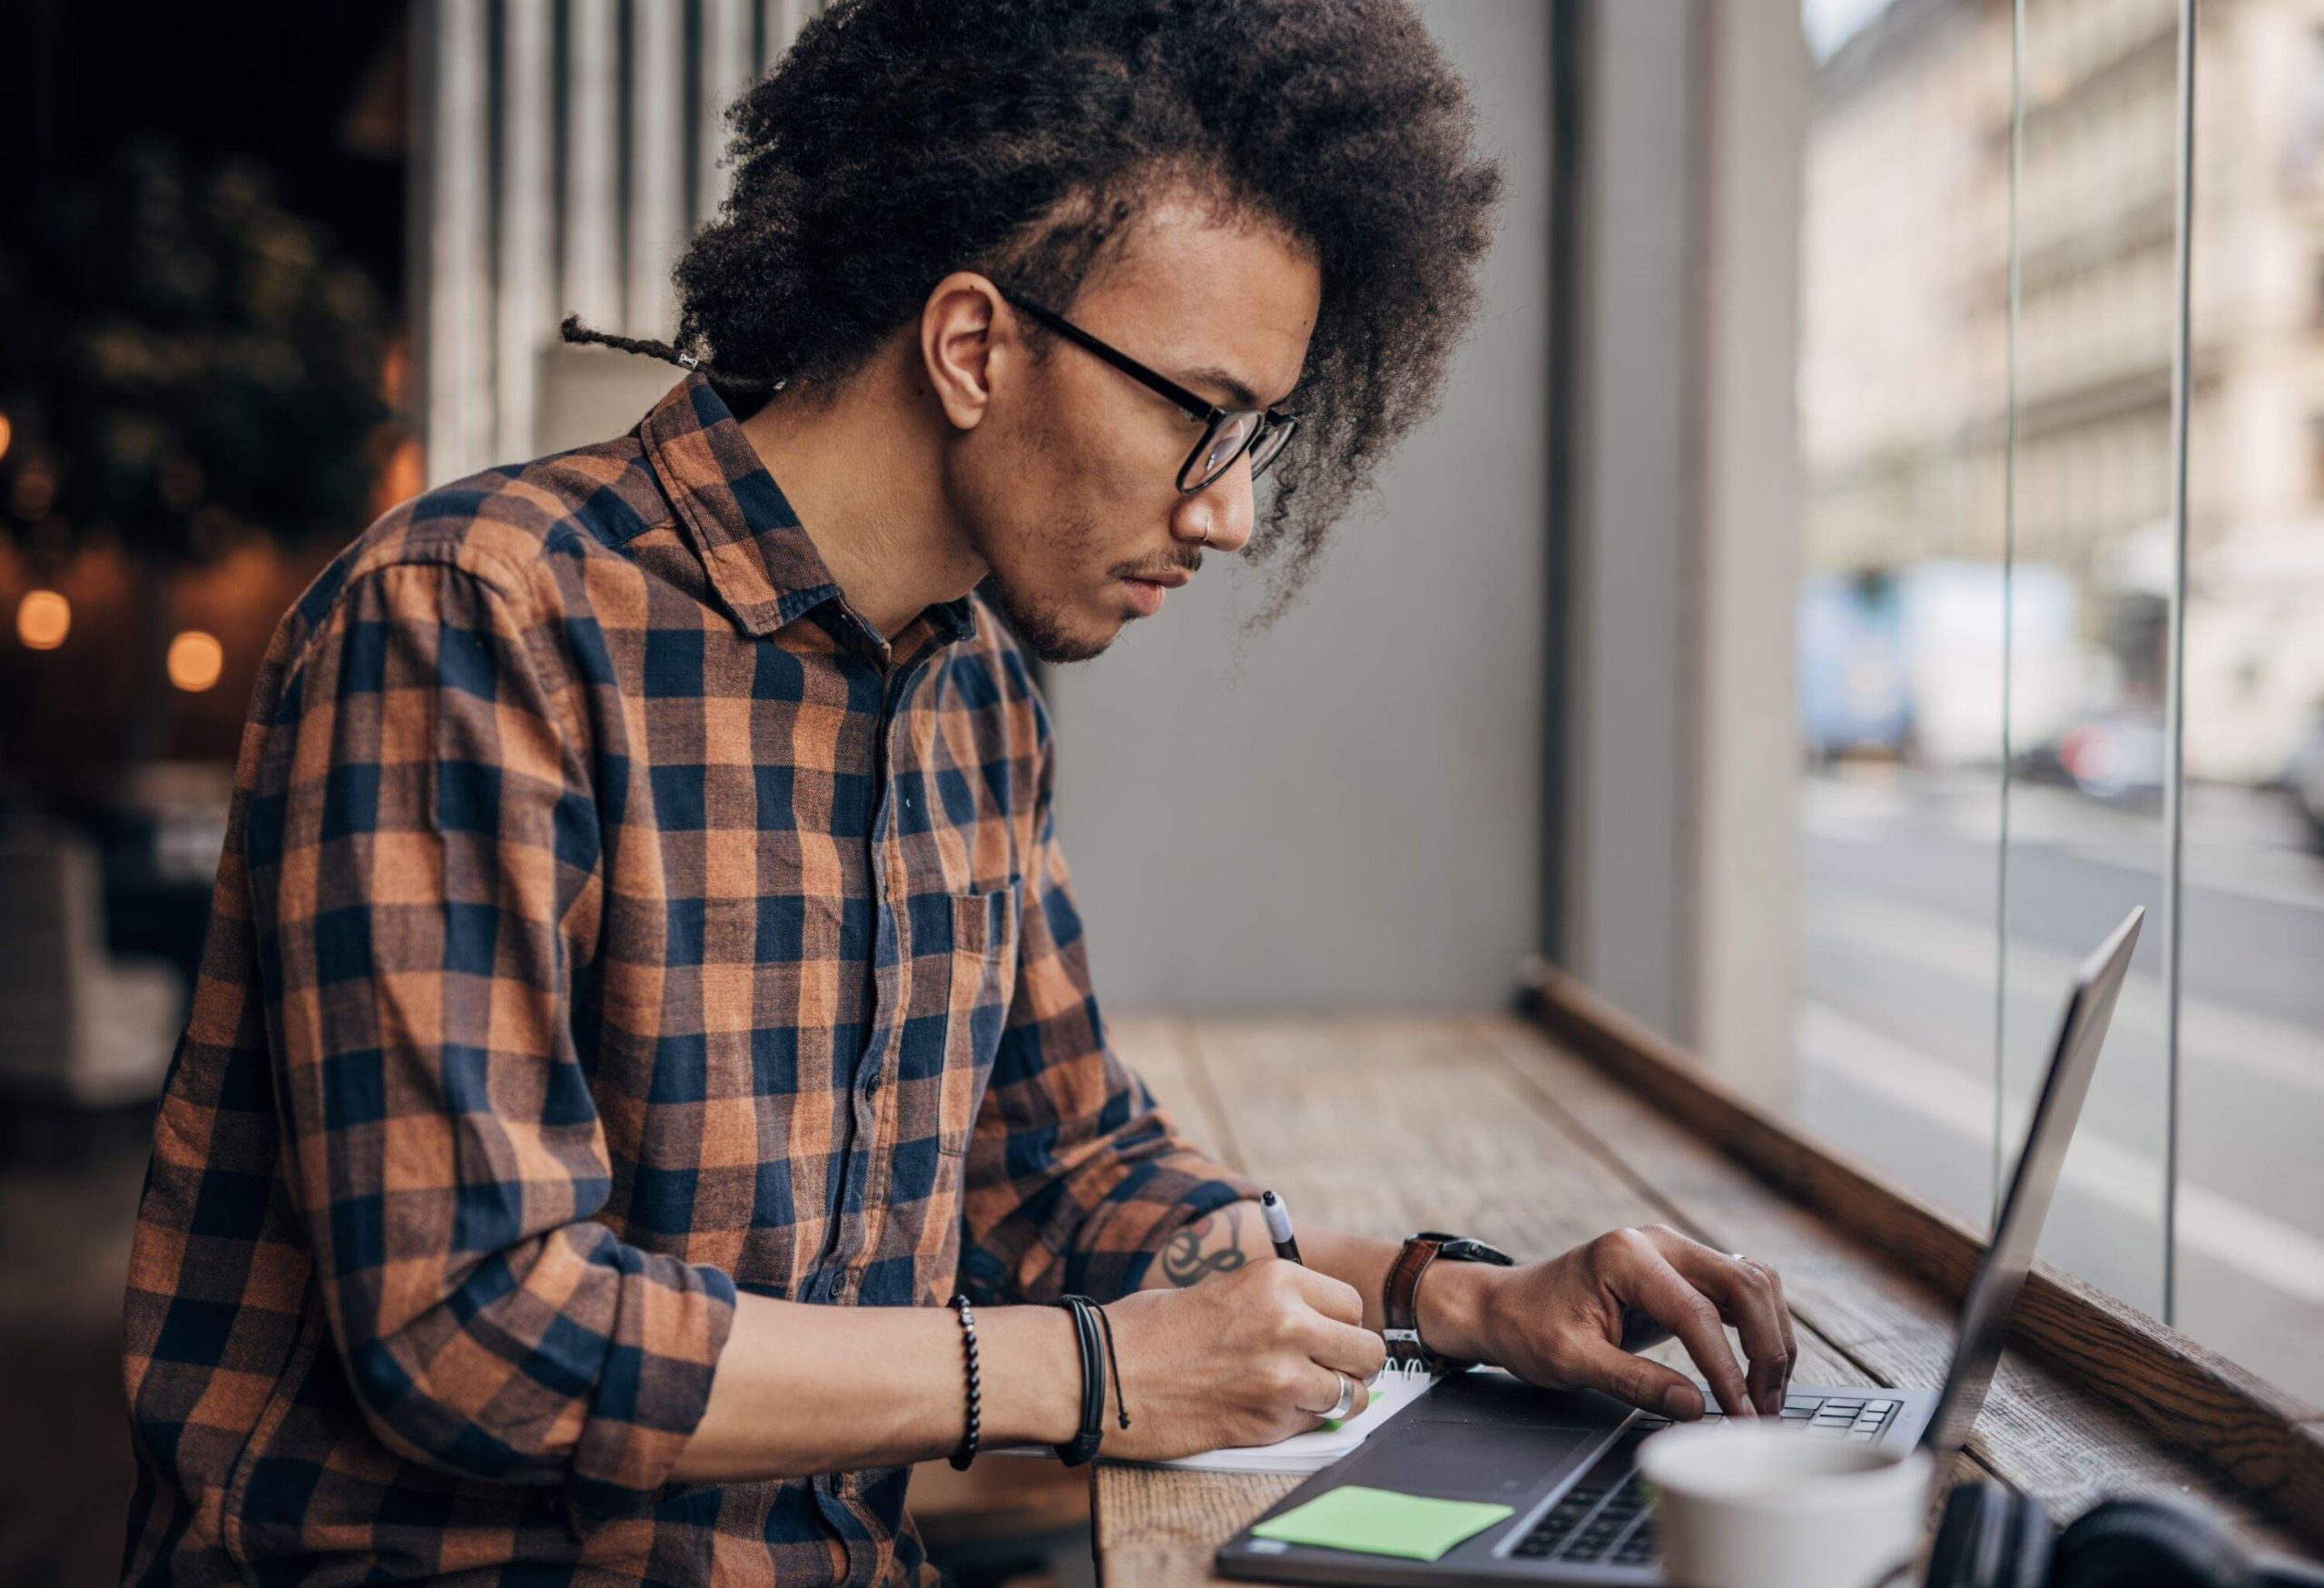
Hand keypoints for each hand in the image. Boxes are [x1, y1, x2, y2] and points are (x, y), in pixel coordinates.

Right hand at [1099, 1259, 1388, 1460]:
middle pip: (1366, 1351)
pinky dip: (1302, 1422)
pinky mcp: (1269, 1423)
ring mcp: (1283, 1378)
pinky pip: (1316, 1425)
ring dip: (1334, 1398)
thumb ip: (1279, 1302)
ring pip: (1352, 1395)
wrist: (1108, 1376)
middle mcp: (1290, 1324)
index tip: (1326, 1333)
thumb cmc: (1154, 1329)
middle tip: (1329, 1368)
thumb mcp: (1225, 1289)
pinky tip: (1268, 1409)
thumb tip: (1324, 1325)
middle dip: (1352, 1363)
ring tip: (1302, 1393)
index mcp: (1278, 1280)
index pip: (1352, 1305)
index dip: (1341, 1323)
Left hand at [1464, 1225, 1797, 1419]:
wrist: (1502, 1305)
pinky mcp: (1680, 1269)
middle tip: (1766, 1408)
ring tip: (1767, 1394)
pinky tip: (1758, 1367)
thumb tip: (1695, 1407)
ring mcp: (1672, 1250)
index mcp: (1626, 1256)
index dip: (1726, 1369)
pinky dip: (1757, 1325)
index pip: (1697, 1314)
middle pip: (1743, 1285)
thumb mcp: (1571, 1361)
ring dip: (1770, 1335)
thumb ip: (1635, 1382)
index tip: (1739, 1414)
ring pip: (1751, 1282)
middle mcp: (1657, 1241)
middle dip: (1766, 1349)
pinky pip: (1736, 1289)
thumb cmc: (1528, 1327)